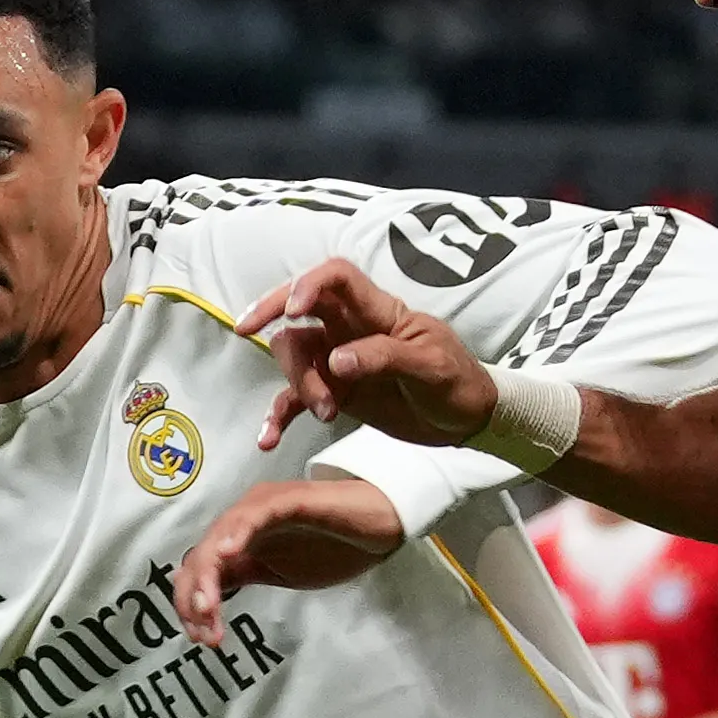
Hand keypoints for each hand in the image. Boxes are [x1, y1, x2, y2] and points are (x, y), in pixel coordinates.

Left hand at [173, 476, 405, 645]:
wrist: (378, 522)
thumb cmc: (334, 545)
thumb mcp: (278, 572)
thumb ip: (242, 577)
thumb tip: (206, 600)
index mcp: (238, 538)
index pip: (199, 569)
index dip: (190, 603)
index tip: (201, 638)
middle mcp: (243, 519)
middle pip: (201, 555)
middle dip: (195, 597)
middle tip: (206, 633)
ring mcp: (264, 506)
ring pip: (221, 537)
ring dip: (209, 574)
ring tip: (208, 606)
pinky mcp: (289, 499)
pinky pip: (257, 515)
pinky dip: (238, 532)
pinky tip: (227, 553)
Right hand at [233, 258, 495, 454]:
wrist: (467, 420)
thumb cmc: (456, 381)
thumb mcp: (430, 366)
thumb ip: (384, 358)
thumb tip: (336, 361)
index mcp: (378, 312)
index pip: (336, 278)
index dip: (309, 283)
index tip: (292, 309)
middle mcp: (351, 330)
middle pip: (300, 313)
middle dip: (273, 318)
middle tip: (250, 333)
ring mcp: (339, 362)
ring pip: (295, 356)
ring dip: (298, 383)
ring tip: (327, 414)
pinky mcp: (335, 393)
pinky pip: (296, 399)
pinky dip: (279, 416)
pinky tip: (267, 439)